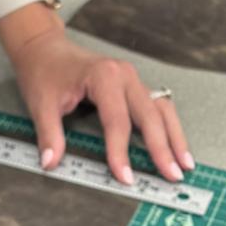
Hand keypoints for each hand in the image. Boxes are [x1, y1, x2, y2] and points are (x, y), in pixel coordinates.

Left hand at [8, 25, 192, 185]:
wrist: (44, 47)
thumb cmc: (44, 71)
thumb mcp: (41, 104)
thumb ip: (49, 135)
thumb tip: (51, 162)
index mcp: (103, 77)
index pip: (118, 122)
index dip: (121, 152)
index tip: (126, 178)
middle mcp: (124, 75)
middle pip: (150, 115)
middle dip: (162, 148)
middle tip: (172, 175)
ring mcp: (133, 79)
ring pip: (162, 109)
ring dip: (175, 137)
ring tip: (185, 164)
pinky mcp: (134, 86)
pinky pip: (158, 106)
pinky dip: (169, 127)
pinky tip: (176, 146)